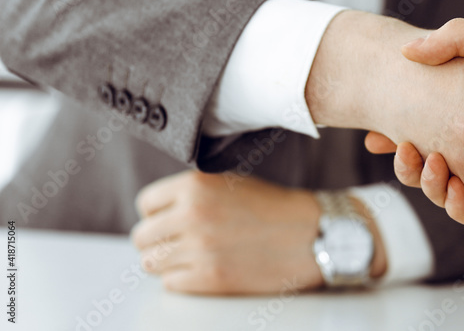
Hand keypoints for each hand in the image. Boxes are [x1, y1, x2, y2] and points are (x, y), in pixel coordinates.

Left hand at [131, 171, 349, 294]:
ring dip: (168, 262)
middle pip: (143, 236)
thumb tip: (157, 214)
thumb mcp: (231, 184)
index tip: (170, 221)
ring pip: (151, 263)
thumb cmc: (277, 209)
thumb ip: (193, 194)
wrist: (316, 234)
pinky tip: (206, 269)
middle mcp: (192, 214)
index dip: (157, 214)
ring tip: (193, 258)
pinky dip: (184, 279)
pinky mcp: (211, 277)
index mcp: (196, 186)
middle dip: (158, 241)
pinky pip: (171, 283)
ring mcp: (200, 248)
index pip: (146, 204)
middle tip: (180, 243)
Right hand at [370, 17, 463, 227]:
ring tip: (406, 159)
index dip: (413, 124)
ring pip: (459, 185)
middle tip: (381, 143)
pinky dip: (462, 203)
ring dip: (430, 179)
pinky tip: (443, 183)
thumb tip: (411, 52)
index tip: (382, 125)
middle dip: (412, 155)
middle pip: (445, 157)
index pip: (444, 123)